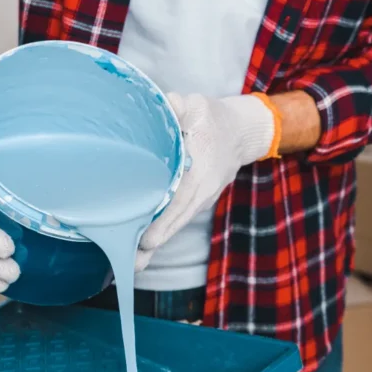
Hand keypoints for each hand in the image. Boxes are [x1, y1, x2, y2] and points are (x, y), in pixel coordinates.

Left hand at [135, 93, 276, 270]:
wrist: (240, 133)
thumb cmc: (213, 118)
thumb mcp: (197, 105)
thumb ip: (178, 106)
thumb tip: (164, 107)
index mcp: (204, 168)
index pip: (183, 198)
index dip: (165, 219)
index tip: (147, 239)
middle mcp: (203, 189)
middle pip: (178, 220)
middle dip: (155, 242)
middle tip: (131, 263)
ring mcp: (201, 198)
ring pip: (177, 224)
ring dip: (156, 244)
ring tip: (132, 266)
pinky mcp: (196, 202)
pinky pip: (178, 219)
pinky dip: (161, 234)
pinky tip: (142, 252)